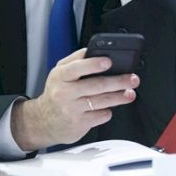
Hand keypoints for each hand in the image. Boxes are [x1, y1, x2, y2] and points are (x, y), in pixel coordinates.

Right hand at [11, 48, 139, 150]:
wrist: (43, 121)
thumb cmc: (56, 92)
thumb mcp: (59, 72)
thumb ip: (76, 60)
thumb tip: (95, 50)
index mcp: (61, 76)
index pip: (77, 68)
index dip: (94, 64)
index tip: (109, 61)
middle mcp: (65, 93)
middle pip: (96, 85)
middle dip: (118, 81)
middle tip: (132, 78)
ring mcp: (72, 110)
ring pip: (101, 101)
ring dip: (119, 97)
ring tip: (130, 93)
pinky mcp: (79, 124)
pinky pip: (100, 116)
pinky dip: (108, 111)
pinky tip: (110, 107)